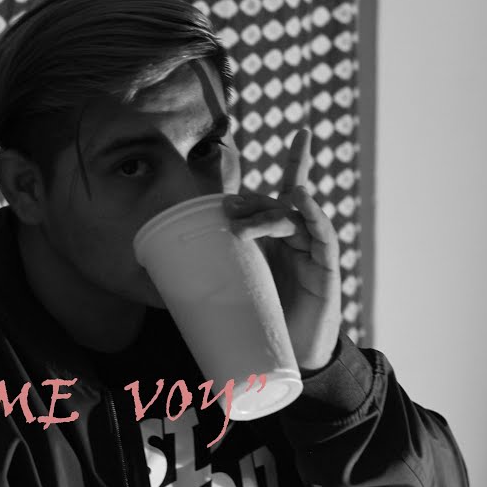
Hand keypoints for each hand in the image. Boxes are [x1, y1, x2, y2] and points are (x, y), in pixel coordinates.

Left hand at [224, 128, 341, 372]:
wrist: (294, 354)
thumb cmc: (268, 318)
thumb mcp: (240, 285)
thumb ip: (217, 268)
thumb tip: (160, 267)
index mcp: (282, 237)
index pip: (288, 191)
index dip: (298, 160)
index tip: (303, 131)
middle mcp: (301, 237)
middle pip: (280, 203)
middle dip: (254, 203)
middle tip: (228, 211)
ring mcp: (314, 251)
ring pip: (295, 217)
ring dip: (270, 213)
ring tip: (246, 222)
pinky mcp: (326, 269)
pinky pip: (322, 237)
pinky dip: (313, 216)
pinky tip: (302, 201)